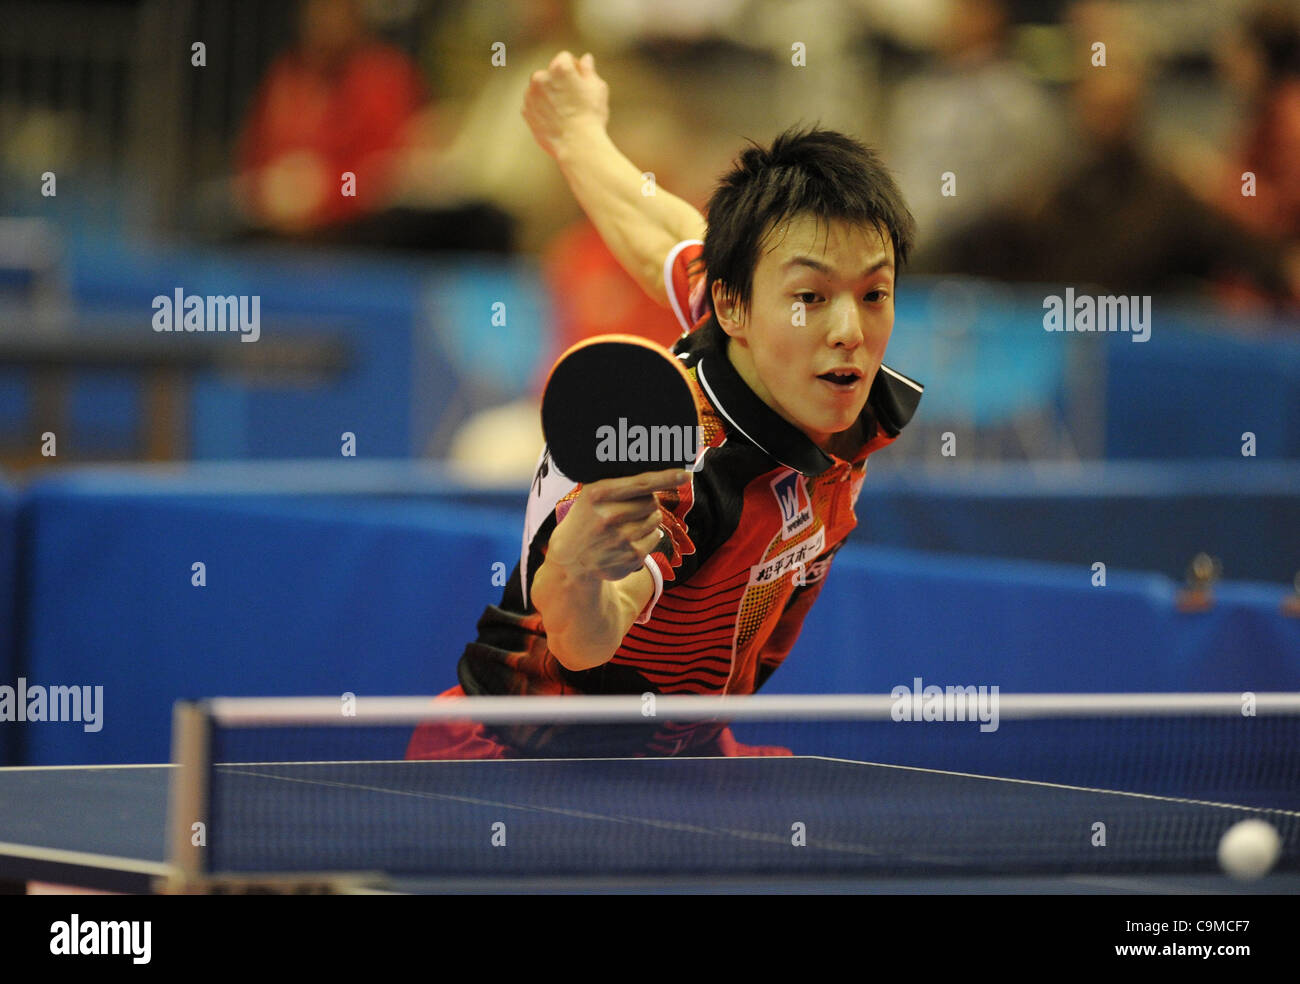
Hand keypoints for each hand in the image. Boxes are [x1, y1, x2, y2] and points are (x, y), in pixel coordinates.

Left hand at [522, 51, 609, 159]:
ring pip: (539, 89)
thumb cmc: (591, 115)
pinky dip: (541, 109)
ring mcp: (530, 95)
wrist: (577, 145)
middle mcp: (541, 77)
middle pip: (549, 73)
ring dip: (548, 94)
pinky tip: (555, 120)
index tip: (581, 83)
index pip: (565, 58)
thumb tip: (585, 59)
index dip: (575, 69)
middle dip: (558, 81)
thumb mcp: (597, 88)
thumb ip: (589, 70)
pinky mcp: (526, 111)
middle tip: (572, 99)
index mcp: (560, 67)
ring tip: (564, 112)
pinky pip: (534, 105)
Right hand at [544, 467, 685, 582]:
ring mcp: (621, 539)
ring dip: (648, 519)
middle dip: (648, 502)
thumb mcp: (592, 494)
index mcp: (599, 493)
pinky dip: (648, 536)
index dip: (666, 477)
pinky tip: (628, 540)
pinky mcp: (631, 557)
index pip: (642, 483)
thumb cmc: (587, 518)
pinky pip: (656, 537)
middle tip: (631, 508)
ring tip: (626, 525)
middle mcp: (609, 516)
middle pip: (652, 501)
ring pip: (656, 520)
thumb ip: (618, 481)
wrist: (571, 558)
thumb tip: (656, 472)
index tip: (685, 474)